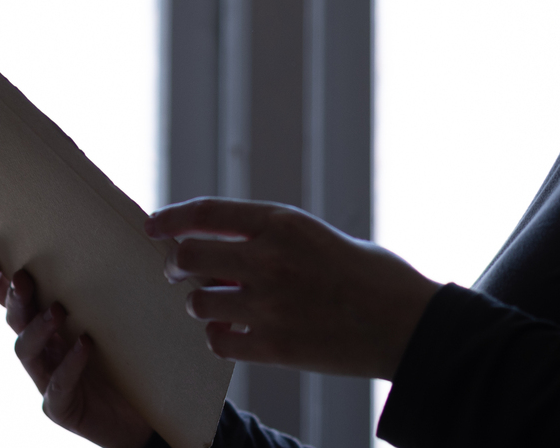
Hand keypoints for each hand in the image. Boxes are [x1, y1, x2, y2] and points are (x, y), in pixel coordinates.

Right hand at [0, 250, 153, 447]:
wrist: (139, 413)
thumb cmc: (126, 359)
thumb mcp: (116, 319)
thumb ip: (107, 288)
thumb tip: (123, 233)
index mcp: (49, 326)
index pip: (16, 300)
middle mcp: (43, 350)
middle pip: (17, 320)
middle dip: (15, 299)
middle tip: (23, 278)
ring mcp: (47, 379)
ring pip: (27, 352)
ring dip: (38, 328)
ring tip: (58, 310)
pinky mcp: (62, 407)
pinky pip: (58, 386)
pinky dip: (69, 365)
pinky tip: (84, 345)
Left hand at [144, 198, 440, 379]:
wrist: (405, 322)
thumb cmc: (369, 273)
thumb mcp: (318, 236)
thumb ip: (272, 238)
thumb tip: (223, 244)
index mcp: (283, 223)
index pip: (207, 213)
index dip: (172, 217)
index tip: (153, 225)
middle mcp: (270, 259)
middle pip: (190, 256)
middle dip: (177, 264)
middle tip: (177, 271)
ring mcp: (270, 305)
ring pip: (200, 301)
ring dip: (200, 301)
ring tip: (214, 302)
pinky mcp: (275, 347)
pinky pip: (220, 340)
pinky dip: (219, 334)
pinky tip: (232, 330)